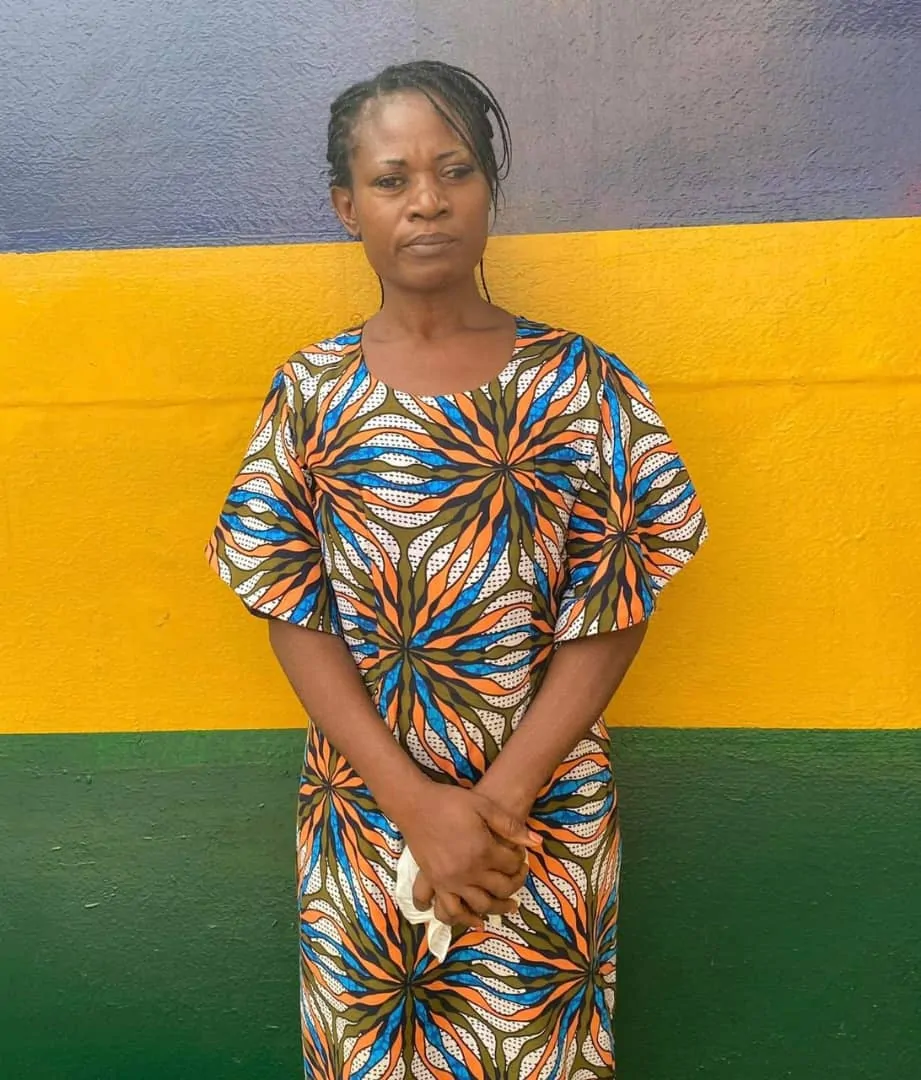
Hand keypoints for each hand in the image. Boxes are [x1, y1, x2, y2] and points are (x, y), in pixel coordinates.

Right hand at [401, 783, 539, 928]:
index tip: (520, 856)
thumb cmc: (450, 802)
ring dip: (497, 910)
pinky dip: (462, 919)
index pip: (512, 866)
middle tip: (519, 878)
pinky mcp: (435, 884)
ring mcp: (450, 881)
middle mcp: (468, 871)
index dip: (520, 862)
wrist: (415, 805)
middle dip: (515, 885)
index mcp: (483, 850)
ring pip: (479, 906)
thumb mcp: (484, 806)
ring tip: (508, 906)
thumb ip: (510, 826)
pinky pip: (449, 910)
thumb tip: (536, 843)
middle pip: (501, 889)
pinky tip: (473, 920)